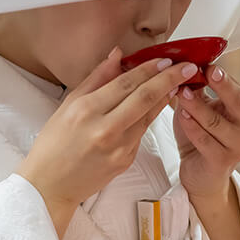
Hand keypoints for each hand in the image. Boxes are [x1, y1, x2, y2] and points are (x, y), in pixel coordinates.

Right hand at [19, 47, 197, 236]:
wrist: (51, 185)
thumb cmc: (54, 143)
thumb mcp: (68, 105)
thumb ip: (96, 79)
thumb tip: (117, 55)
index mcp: (86, 110)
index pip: (125, 84)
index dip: (149, 69)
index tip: (166, 59)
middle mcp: (104, 129)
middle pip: (144, 98)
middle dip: (169, 80)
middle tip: (188, 67)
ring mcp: (118, 148)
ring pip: (148, 116)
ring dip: (165, 98)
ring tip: (178, 83)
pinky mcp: (125, 161)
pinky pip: (141, 133)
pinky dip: (150, 117)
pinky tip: (158, 105)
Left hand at [173, 65, 239, 205]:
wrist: (200, 170)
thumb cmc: (204, 133)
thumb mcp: (205, 105)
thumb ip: (202, 86)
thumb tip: (191, 63)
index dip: (224, 77)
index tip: (208, 65)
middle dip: (222, 86)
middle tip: (205, 71)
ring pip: (216, 122)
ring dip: (196, 105)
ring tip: (181, 92)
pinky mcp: (223, 162)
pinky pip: (204, 140)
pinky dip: (191, 126)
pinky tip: (181, 114)